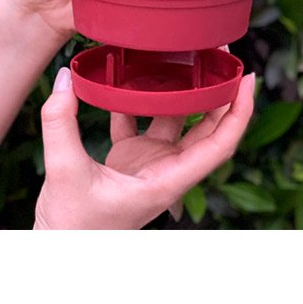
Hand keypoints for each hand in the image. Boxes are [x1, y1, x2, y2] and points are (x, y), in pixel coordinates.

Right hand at [34, 68, 255, 229]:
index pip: (219, 144)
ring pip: (177, 120)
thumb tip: (64, 77)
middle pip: (208, 128)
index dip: (239, 111)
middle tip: (222, 53)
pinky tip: (132, 71)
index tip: (247, 79)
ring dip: (184, 90)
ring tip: (186, 54)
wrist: (54, 250)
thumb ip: (60, 124)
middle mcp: (167, 170)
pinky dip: (140, 98)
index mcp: (168, 181)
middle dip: (221, 91)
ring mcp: (149, 163)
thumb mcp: (64, 172)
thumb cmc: (70, 228)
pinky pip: (141, 120)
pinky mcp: (129, 158)